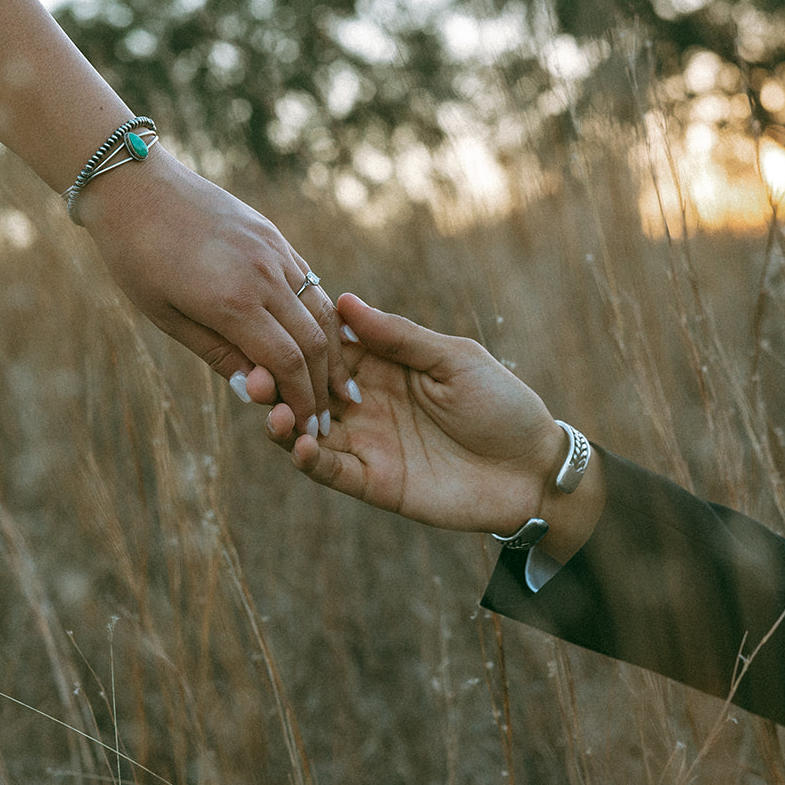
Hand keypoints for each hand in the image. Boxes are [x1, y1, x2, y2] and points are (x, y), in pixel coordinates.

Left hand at [78, 150, 350, 431]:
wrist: (136, 186)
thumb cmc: (138, 258)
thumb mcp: (168, 317)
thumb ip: (219, 354)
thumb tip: (258, 391)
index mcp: (231, 302)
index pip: (287, 363)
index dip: (303, 402)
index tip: (308, 430)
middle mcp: (263, 275)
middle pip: (313, 342)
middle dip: (323, 387)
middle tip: (327, 419)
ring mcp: (274, 252)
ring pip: (321, 311)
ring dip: (333, 354)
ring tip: (339, 386)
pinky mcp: (275, 237)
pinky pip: (310, 283)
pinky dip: (323, 317)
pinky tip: (326, 338)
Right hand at [265, 293, 570, 536]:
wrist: (531, 470)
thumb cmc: (502, 404)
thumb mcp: (453, 360)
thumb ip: (400, 337)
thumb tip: (346, 301)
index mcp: (383, 366)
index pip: (329, 347)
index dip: (298, 338)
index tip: (269, 324)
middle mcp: (365, 403)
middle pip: (306, 390)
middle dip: (275, 381)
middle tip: (252, 373)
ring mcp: (367, 444)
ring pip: (307, 431)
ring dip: (282, 420)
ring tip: (271, 410)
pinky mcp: (374, 483)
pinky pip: (331, 471)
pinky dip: (309, 459)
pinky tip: (298, 444)